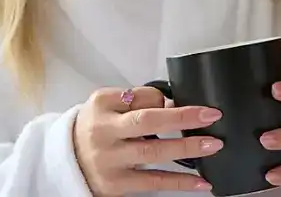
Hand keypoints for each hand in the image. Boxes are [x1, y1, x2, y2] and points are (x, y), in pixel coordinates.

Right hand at [73, 86, 223, 195]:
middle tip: (211, 116)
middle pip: (147, 123)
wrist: (68, 159)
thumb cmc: (96, 127)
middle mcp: (104, 132)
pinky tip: (201, 180)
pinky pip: (153, 182)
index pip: (137, 96)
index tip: (179, 101)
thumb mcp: (106, 103)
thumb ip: (137, 100)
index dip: (162, 98)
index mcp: (102, 106)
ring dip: (186, 149)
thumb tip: (174, 104)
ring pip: (152, 153)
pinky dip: (180, 182)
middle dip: (182, 119)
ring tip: (212, 145)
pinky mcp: (117, 184)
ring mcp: (110, 160)